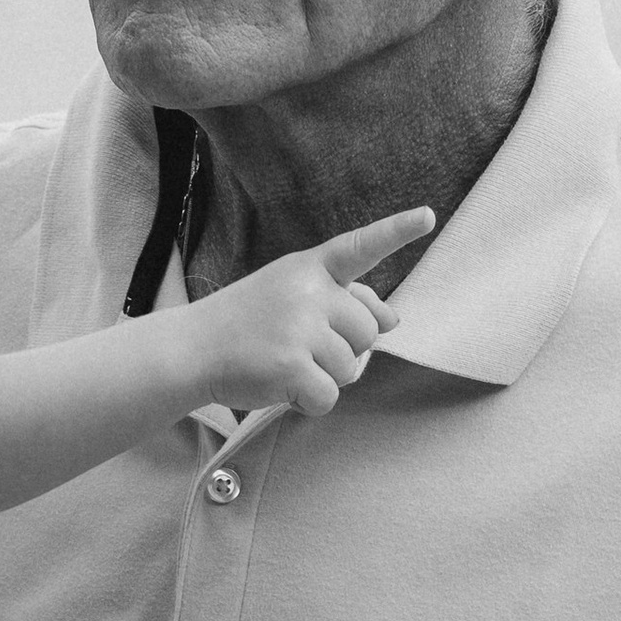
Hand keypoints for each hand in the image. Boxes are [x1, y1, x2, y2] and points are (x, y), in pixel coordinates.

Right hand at [199, 207, 435, 415]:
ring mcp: (300, 327)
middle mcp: (308, 292)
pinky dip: (309, 403)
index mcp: (309, 269)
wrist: (191, 349)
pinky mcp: (291, 364)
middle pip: (368, 332)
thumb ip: (344, 302)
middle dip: (344, 350)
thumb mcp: (291, 297)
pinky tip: (282, 387)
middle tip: (300, 348)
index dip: (396, 232)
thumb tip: (394, 319)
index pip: (359, 247)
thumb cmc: (245, 324)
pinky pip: (329, 397)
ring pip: (351, 368)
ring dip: (324, 378)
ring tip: (285, 364)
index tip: (429, 217)